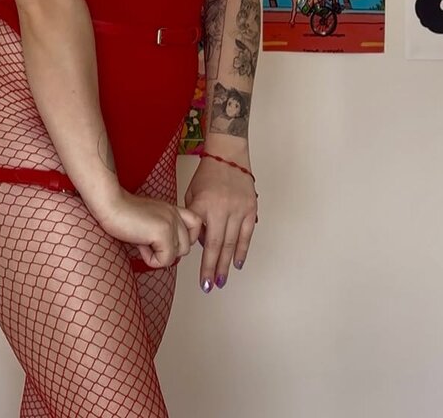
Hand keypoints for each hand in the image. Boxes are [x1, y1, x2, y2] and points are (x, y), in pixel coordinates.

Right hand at [97, 190, 202, 269]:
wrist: (109, 204)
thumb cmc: (122, 213)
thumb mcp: (148, 220)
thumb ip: (162, 231)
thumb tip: (167, 254)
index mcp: (172, 209)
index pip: (196, 225)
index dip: (182, 238)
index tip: (164, 240)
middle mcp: (175, 214)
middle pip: (186, 247)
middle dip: (167, 251)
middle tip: (147, 241)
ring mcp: (171, 222)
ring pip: (178, 255)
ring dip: (159, 255)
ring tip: (142, 241)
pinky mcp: (163, 232)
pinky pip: (165, 261)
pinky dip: (150, 259)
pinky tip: (139, 244)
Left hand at [184, 155, 256, 291]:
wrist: (228, 156)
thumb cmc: (207, 175)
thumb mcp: (192, 194)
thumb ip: (194, 217)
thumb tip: (197, 241)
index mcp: (203, 205)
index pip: (197, 236)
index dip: (196, 255)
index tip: (194, 268)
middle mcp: (221, 209)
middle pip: (216, 245)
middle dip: (212, 268)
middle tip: (208, 286)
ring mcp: (238, 209)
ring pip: (232, 243)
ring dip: (226, 264)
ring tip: (221, 281)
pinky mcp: (251, 209)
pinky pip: (247, 234)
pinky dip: (242, 250)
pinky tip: (237, 264)